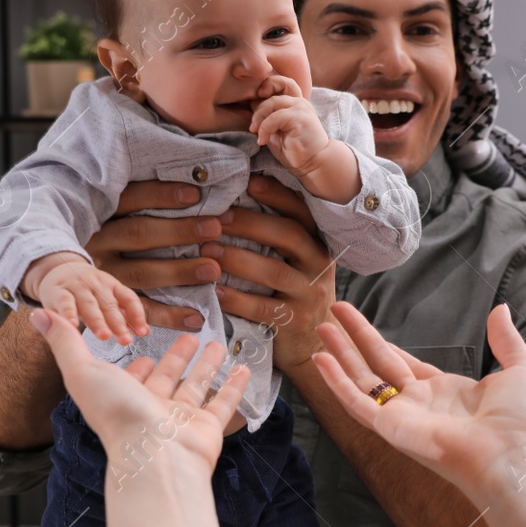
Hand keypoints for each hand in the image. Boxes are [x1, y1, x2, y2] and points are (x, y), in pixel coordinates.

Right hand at [25, 252, 148, 344]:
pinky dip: (68, 313)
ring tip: (104, 336)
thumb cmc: (88, 292)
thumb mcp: (106, 297)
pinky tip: (72, 326)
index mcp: (111, 286)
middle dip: (118, 323)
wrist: (58, 270)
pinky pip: (64, 303)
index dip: (137, 314)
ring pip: (89, 305)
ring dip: (97, 321)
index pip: (128, 298)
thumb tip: (143, 331)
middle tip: (125, 340)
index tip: (143, 332)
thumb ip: (122, 314)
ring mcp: (77, 287)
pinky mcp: (58, 292)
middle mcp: (96, 284)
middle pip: (109, 304)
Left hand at [29, 309, 247, 477]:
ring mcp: (181, 420)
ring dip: (207, 366)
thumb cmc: (118, 415)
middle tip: (189, 336)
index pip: (130, 377)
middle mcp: (152, 409)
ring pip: (196, 387)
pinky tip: (242, 368)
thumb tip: (37, 315)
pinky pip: (222, 403)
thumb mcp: (83, 370)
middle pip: (167, 378)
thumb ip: (64, 342)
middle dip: (177, 357)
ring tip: (217, 344)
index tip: (143, 350)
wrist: (154, 457)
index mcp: (123, 398)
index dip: (135, 364)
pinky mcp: (206, 428)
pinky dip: (233, 386)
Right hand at [84, 181, 223, 331]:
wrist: (63, 278)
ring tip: (212, 270)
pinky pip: (139, 310)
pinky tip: (196, 317)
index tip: (195, 194)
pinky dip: (169, 316)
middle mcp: (98, 244)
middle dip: (178, 231)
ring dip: (178, 272)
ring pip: (140, 273)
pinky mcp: (111, 305)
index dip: (162, 195)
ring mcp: (103, 275)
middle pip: (137, 234)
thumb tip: (196, 196)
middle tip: (214, 229)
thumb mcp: (114, 218)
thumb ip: (145, 207)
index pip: (130, 198)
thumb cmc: (108, 239)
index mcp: (101, 216)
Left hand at [206, 175, 335, 369]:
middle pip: (288, 235)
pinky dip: (236, 299)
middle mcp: (319, 265)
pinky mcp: (295, 322)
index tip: (249, 182)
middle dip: (250, 223)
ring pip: (274, 272)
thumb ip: (276, 236)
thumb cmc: (292, 293)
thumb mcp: (295, 262)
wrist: (312, 344)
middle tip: (215, 218)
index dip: (277, 195)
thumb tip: (234, 198)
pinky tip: (214, 291)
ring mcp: (310, 295)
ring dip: (238, 259)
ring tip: (206, 251)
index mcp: (317, 243)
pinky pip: (263, 308)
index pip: (301, 212)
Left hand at [249, 75, 334, 176]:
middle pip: (275, 85)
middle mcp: (298, 101)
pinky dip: (264, 128)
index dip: (266, 86)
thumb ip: (266, 116)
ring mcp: (301, 108)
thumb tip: (251, 104)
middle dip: (258, 105)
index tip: (254, 104)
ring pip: (272, 102)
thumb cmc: (294, 149)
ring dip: (259, 117)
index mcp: (294, 102)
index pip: (280, 82)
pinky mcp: (300, 118)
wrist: (313, 164)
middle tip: (252, 126)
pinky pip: (275, 117)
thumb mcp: (275, 130)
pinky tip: (262, 141)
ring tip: (255, 132)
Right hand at [312, 301, 525, 526]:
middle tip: (333, 313)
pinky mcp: (389, 427)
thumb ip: (505, 340)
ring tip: (320, 328)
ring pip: (361, 379)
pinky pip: (356, 402)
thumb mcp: (520, 369)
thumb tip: (501, 309)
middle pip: (376, 364)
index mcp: (445, 392)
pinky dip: (335, 381)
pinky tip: (320, 360)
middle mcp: (418, 404)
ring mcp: (401, 416)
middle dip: (354, 339)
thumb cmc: (520, 422)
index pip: (403, 364)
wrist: (511, 455)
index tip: (361, 326)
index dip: (381, 343)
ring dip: (340, 353)